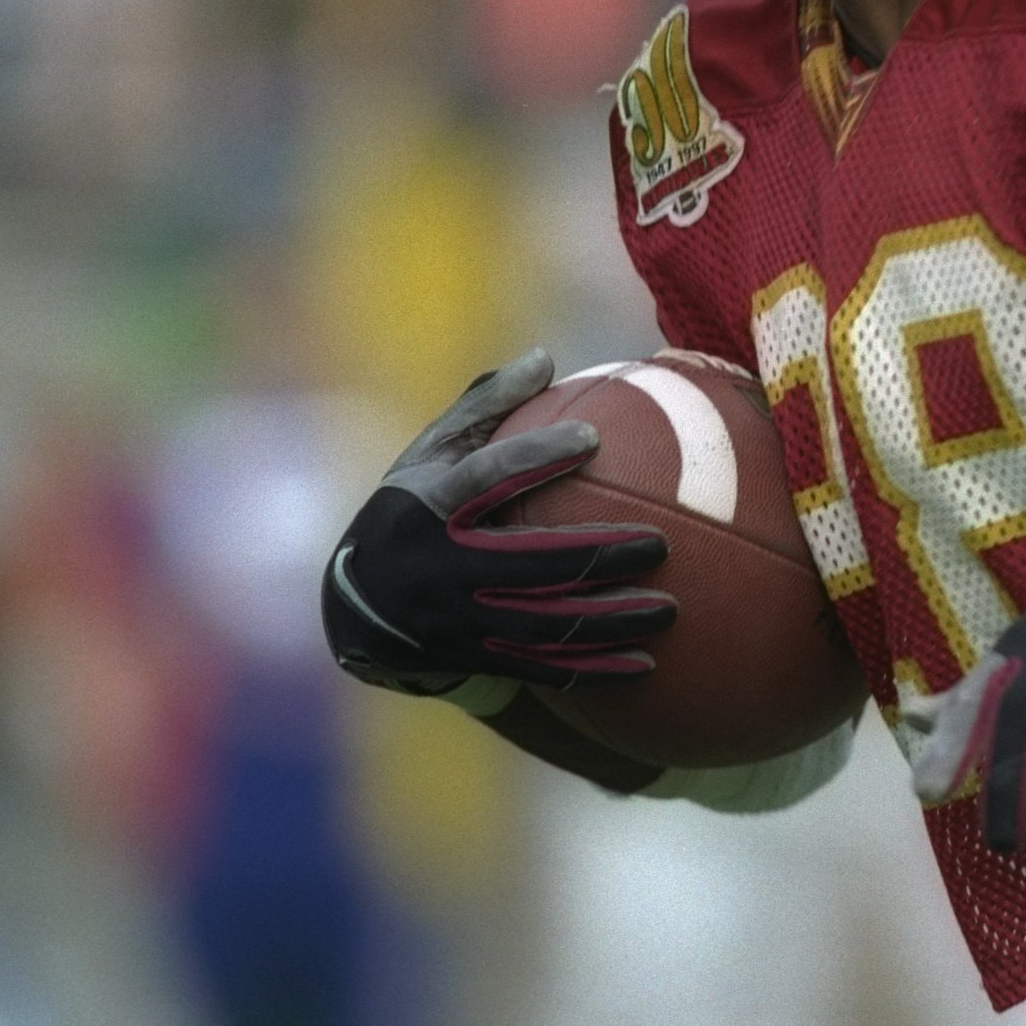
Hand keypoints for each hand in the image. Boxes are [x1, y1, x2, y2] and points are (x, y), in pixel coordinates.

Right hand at [320, 349, 675, 694]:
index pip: (485, 477)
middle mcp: (444, 566)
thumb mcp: (428, 452)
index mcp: (430, 507)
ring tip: (670, 608)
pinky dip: (596, 670)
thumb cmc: (411, 509)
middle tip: (660, 543)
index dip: (536, 456)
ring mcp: (460, 619)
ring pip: (546, 624)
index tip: (592, 436)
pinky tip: (646, 664)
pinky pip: (543, 668)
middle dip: (601, 553)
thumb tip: (545, 355)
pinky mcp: (476, 657)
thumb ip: (484, 406)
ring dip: (612, 619)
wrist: (356, 607)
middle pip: (533, 562)